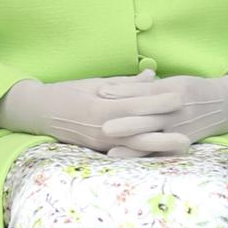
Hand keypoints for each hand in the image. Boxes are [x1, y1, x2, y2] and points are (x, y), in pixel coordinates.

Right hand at [0, 71, 185, 152]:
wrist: (40, 112)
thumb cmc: (67, 92)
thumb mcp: (94, 83)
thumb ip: (124, 83)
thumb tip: (151, 76)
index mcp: (99, 105)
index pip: (135, 103)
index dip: (158, 100)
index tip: (178, 95)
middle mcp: (101, 126)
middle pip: (139, 127)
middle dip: (165, 124)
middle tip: (187, 120)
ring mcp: (101, 141)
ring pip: (136, 143)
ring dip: (161, 143)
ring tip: (183, 143)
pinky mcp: (100, 150)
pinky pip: (126, 150)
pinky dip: (144, 150)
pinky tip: (160, 151)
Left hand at [102, 74, 227, 157]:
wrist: (222, 105)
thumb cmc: (190, 89)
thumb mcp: (169, 82)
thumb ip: (142, 85)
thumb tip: (111, 87)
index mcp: (169, 92)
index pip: (143, 93)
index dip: (122, 92)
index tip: (100, 92)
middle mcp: (173, 113)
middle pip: (147, 118)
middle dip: (125, 123)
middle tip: (103, 127)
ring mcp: (177, 130)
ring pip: (153, 140)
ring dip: (132, 147)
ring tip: (111, 152)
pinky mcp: (181, 143)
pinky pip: (162, 153)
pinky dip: (146, 158)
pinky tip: (133, 166)